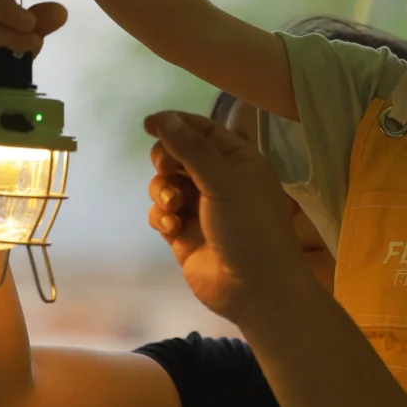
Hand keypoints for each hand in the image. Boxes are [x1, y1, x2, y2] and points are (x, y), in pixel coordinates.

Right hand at [143, 110, 311, 324]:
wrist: (256, 289)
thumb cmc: (250, 227)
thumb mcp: (225, 181)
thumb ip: (192, 149)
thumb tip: (164, 117)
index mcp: (239, 161)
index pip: (204, 131)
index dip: (177, 124)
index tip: (150, 124)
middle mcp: (220, 181)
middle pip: (179, 155)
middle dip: (167, 160)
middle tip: (168, 169)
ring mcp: (200, 209)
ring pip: (166, 185)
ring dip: (163, 190)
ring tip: (174, 206)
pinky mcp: (184, 235)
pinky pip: (162, 213)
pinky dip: (162, 216)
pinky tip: (172, 227)